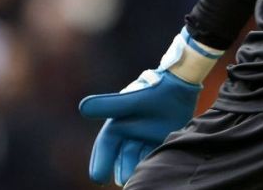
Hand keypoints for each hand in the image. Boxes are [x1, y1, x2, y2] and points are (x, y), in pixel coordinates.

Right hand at [79, 70, 200, 185]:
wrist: (180, 83)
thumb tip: (82, 107)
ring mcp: (147, 134)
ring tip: (138, 180)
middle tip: (125, 182)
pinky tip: (155, 170)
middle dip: (122, 169)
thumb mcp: (130, 100)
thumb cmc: (152, 90)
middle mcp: (130, 131)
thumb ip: (109, 105)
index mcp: (118, 123)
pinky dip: (153, 161)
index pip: (106, 146)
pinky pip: (155, 152)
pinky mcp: (162, 136)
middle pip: (123, 155)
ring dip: (137, 168)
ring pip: (138, 156)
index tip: (98, 178)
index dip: (101, 162)